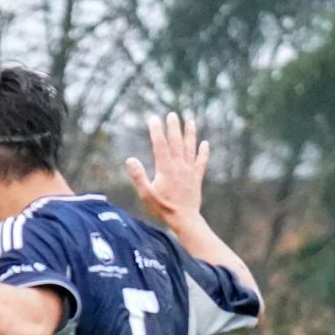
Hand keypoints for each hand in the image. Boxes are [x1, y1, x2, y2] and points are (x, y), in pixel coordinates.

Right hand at [128, 112, 209, 227]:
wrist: (184, 219)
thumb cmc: (163, 208)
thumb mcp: (146, 194)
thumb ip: (138, 177)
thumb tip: (130, 160)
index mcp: (165, 169)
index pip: (160, 145)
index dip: (156, 131)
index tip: (153, 119)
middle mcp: (179, 166)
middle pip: (176, 142)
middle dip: (173, 127)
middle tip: (172, 114)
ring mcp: (189, 171)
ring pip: (190, 148)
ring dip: (190, 133)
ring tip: (190, 121)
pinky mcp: (197, 177)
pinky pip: (201, 161)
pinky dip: (203, 152)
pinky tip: (205, 144)